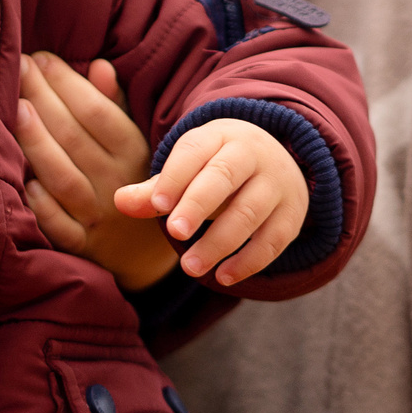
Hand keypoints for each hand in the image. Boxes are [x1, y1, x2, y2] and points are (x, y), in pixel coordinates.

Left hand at [13, 53, 174, 293]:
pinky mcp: (81, 246)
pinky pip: (59, 226)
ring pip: (64, 178)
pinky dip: (42, 205)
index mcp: (133, 153)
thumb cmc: (130, 178)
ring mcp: (97, 217)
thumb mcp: (134, 140)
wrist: (146, 254)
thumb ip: (114, 104)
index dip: (68, 83)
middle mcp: (117, 183)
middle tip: (18, 67)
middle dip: (44, 98)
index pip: (98, 112)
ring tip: (16, 109)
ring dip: (39, 144)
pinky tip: (23, 180)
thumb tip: (98, 65)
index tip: (41, 58)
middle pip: (75, 138)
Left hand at [112, 118, 308, 287]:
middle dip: (198, 205)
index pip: (194, 151)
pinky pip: (273, 240)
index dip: (175, 177)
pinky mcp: (291, 215)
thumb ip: (155, 190)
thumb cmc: (215, 168)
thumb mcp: (187, 170)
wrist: (277, 161)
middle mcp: (251, 155)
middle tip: (174, 233)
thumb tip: (120, 202)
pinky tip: (222, 277)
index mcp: (218, 136)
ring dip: (219, 242)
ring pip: (249, 212)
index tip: (157, 206)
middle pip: (224, 176)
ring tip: (190, 267)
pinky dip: (248, 261)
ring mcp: (276, 184)